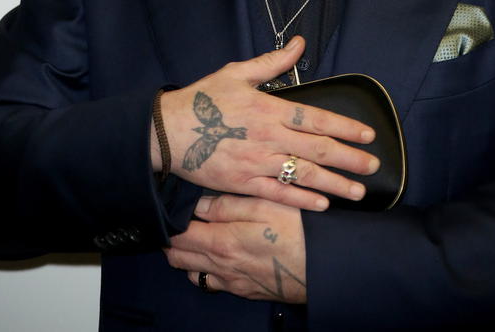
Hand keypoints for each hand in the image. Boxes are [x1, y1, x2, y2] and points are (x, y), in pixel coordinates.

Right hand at [158, 36, 378, 210]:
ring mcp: (256, 163)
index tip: (368, 135)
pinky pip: (277, 194)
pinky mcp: (243, 183)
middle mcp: (267, 137)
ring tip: (357, 192)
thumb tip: (299, 43)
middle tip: (374, 167)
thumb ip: (272, 62)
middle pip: (316, 150)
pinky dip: (301, 200)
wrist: (167, 131)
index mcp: (268, 109)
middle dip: (348, 159)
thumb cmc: (202, 99)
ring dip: (333, 184)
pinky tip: (321, 204)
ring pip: (302, 175)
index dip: (344, 127)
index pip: (315, 118)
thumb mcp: (236, 72)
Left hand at [165, 193, 306, 302]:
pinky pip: (212, 283)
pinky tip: (218, 255)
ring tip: (197, 235)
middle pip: (178, 257)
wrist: (323, 268)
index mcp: (222, 243)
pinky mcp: (244, 291)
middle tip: (176, 219)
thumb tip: (197, 203)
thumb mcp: (263, 205)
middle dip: (172, 240)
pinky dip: (205, 270)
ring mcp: (232, 283)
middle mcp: (221, 267)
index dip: (171, 219)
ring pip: (192, 273)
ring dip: (187, 256)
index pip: (179, 235)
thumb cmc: (296, 230)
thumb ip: (227, 204)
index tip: (172, 205)